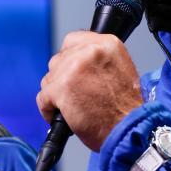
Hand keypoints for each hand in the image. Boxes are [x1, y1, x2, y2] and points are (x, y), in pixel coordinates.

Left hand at [36, 31, 142, 151]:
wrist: (127, 130)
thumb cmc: (126, 108)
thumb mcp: (119, 69)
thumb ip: (97, 60)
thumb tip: (76, 59)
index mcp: (107, 44)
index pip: (73, 40)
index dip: (70, 58)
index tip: (73, 70)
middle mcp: (90, 51)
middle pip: (59, 59)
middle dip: (63, 78)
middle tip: (77, 94)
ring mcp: (73, 68)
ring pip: (49, 78)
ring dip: (56, 94)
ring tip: (73, 106)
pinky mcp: (60, 88)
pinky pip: (43, 97)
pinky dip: (48, 109)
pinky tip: (63, 115)